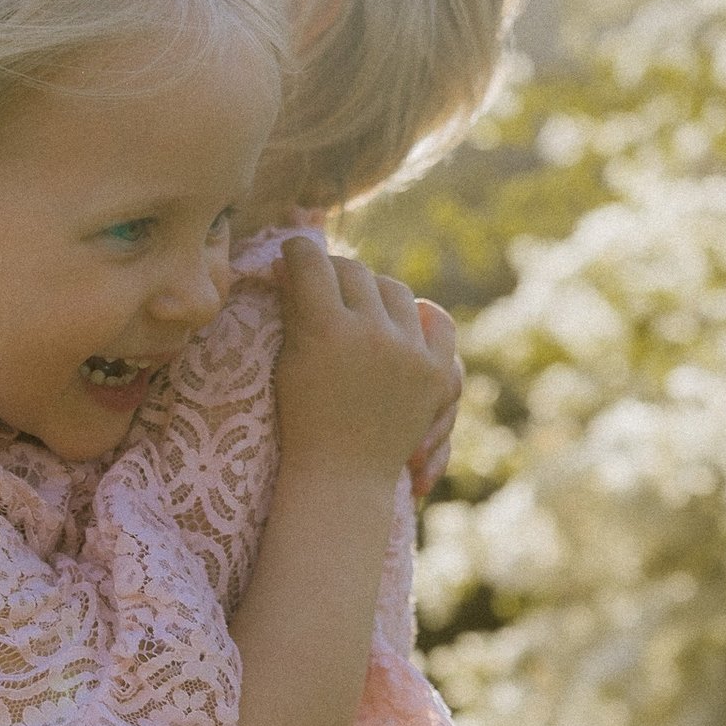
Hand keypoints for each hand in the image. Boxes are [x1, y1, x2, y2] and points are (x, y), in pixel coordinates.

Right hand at [273, 238, 458, 484]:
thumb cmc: (302, 417)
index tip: (293, 250)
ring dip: (374, 291)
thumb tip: (292, 259)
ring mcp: (408, 351)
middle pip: (354, 272)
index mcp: (324, 330)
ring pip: (394, 290)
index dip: (298, 251)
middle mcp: (370, 334)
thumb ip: (294, 306)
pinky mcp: (436, 370)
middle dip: (334, 270)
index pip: (310, 263)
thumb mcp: (289, 359)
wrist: (341, 475)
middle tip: (321, 275)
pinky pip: (437, 320)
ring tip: (358, 302)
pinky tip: (405, 316)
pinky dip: (422, 315)